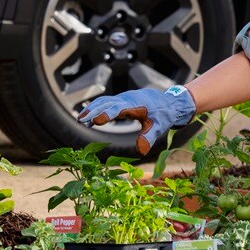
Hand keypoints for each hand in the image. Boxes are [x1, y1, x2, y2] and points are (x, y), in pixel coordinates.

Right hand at [81, 85, 195, 155]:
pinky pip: (106, 103)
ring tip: (81, 120)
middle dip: (94, 111)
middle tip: (81, 120)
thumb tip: (141, 151)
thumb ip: (149, 138)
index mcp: (136, 104)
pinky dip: (97, 108)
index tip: (96, 120)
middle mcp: (127, 99)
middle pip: (107, 103)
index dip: (107, 114)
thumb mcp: (158, 127)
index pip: (118, 108)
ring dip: (93, 109)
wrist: (168, 102)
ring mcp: (123, 98)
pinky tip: (89, 119)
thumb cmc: (163, 115)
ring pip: (105, 101)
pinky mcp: (121, 101)